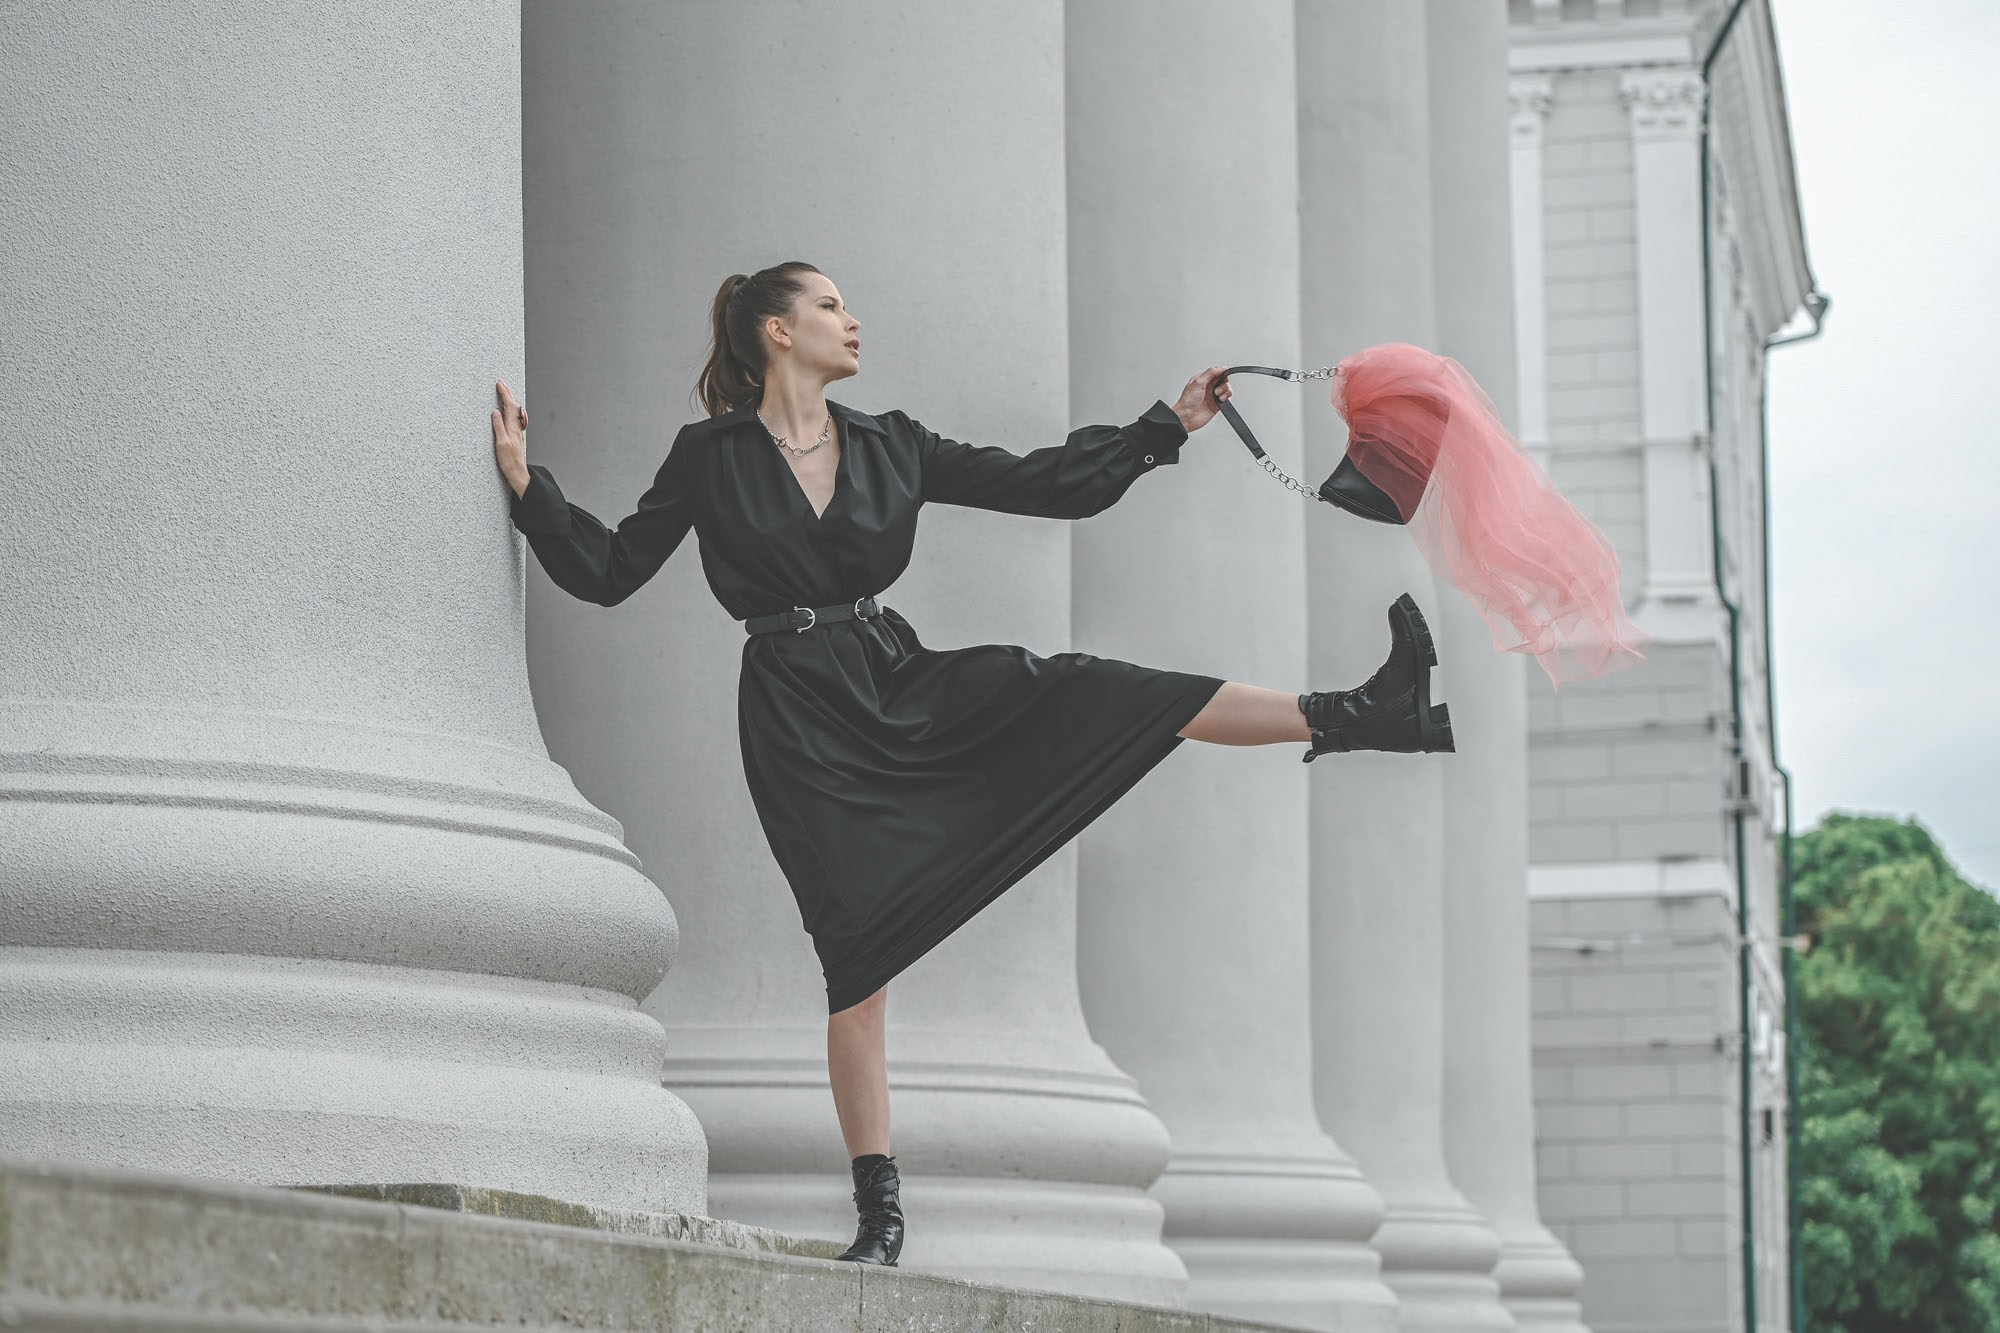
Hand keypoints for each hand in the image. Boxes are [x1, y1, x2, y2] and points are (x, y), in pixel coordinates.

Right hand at [492, 379, 529, 497]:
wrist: (518, 473)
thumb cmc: (509, 461)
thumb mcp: (501, 444)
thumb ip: (498, 427)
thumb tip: (495, 412)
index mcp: (512, 428)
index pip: (509, 406)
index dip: (504, 394)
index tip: (499, 384)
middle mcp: (516, 428)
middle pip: (514, 406)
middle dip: (508, 393)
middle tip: (501, 383)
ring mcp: (517, 431)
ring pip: (515, 411)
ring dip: (510, 399)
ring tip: (505, 392)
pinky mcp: (515, 435)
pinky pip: (513, 417)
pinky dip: (510, 409)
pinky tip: (507, 410)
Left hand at [1170, 366, 1231, 433]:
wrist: (1187, 416)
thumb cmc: (1188, 401)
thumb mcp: (1198, 382)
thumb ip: (1211, 373)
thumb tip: (1221, 368)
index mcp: (1203, 380)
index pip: (1216, 372)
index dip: (1221, 372)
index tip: (1223, 374)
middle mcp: (1208, 387)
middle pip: (1223, 380)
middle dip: (1224, 383)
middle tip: (1217, 388)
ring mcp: (1213, 396)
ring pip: (1226, 388)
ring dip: (1225, 390)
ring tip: (1217, 395)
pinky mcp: (1217, 404)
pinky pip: (1227, 398)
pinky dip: (1226, 397)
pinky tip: (1220, 399)